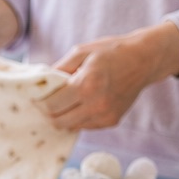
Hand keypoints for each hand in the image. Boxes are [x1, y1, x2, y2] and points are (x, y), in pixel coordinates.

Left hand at [42, 22, 178, 131]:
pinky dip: (79, 117)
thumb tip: (40, 82)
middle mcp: (96, 105)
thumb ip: (59, 69)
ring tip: (63, 103)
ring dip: (64, 117)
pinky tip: (81, 103)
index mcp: (86, 85)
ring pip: (72, 127)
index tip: (35, 98)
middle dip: (49, 114)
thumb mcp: (81, 52)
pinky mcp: (112, 121)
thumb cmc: (111, 51)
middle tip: (45, 103)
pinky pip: (86, 125)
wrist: (144, 60)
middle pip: (59, 122)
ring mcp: (105, 116)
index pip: (52, 106)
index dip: (40, 103)